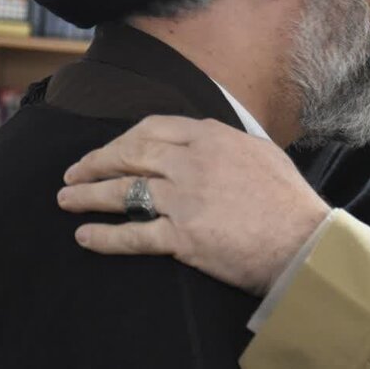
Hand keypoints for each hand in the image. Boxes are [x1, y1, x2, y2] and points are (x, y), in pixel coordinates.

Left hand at [57, 116, 329, 296]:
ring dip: (89, 195)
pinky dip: (104, 237)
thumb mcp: (260, 151)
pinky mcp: (182, 236)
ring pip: (123, 192)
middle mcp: (192, 162)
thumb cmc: (287, 199)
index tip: (110, 149)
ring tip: (66, 200)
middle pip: (130, 155)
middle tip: (75, 173)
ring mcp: (184, 199)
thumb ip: (225, 142)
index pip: (153, 128)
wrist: (303, 240)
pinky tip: (85, 237)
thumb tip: (202, 139)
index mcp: (211, 137)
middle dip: (96, 163)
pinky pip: (132, 235)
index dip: (123, 138)